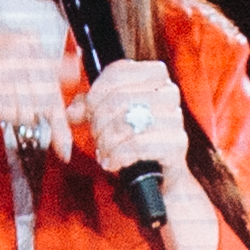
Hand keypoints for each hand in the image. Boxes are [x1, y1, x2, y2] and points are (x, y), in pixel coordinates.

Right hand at [0, 18, 74, 156]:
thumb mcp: (6, 52)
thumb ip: (38, 65)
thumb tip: (76, 69)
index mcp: (31, 39)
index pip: (57, 84)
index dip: (63, 120)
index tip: (66, 147)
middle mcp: (26, 49)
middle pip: (46, 102)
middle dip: (37, 120)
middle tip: (36, 132)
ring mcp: (10, 64)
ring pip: (28, 111)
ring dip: (10, 113)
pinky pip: (9, 113)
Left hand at [84, 52, 191, 199]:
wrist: (161, 177)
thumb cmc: (133, 139)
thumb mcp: (108, 117)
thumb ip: (89, 107)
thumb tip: (72, 112)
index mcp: (155, 76)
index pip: (118, 72)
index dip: (96, 93)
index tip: (89, 112)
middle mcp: (168, 92)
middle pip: (119, 99)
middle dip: (99, 122)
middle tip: (97, 137)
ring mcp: (175, 118)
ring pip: (126, 123)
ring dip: (107, 142)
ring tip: (104, 151)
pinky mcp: (177, 144)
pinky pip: (137, 146)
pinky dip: (118, 157)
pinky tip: (113, 163)